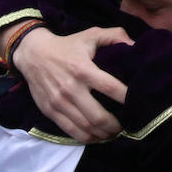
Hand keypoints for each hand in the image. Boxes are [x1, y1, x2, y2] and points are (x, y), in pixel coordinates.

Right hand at [11, 26, 131, 141]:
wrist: (33, 54)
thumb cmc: (68, 45)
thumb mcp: (91, 34)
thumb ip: (115, 35)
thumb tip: (135, 44)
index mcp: (83, 69)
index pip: (110, 87)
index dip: (126, 98)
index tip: (138, 103)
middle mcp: (71, 88)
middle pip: (98, 115)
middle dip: (115, 125)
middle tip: (125, 126)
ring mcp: (59, 102)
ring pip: (85, 127)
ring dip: (102, 135)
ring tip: (113, 133)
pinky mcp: (50, 111)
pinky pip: (70, 131)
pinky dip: (86, 137)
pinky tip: (96, 137)